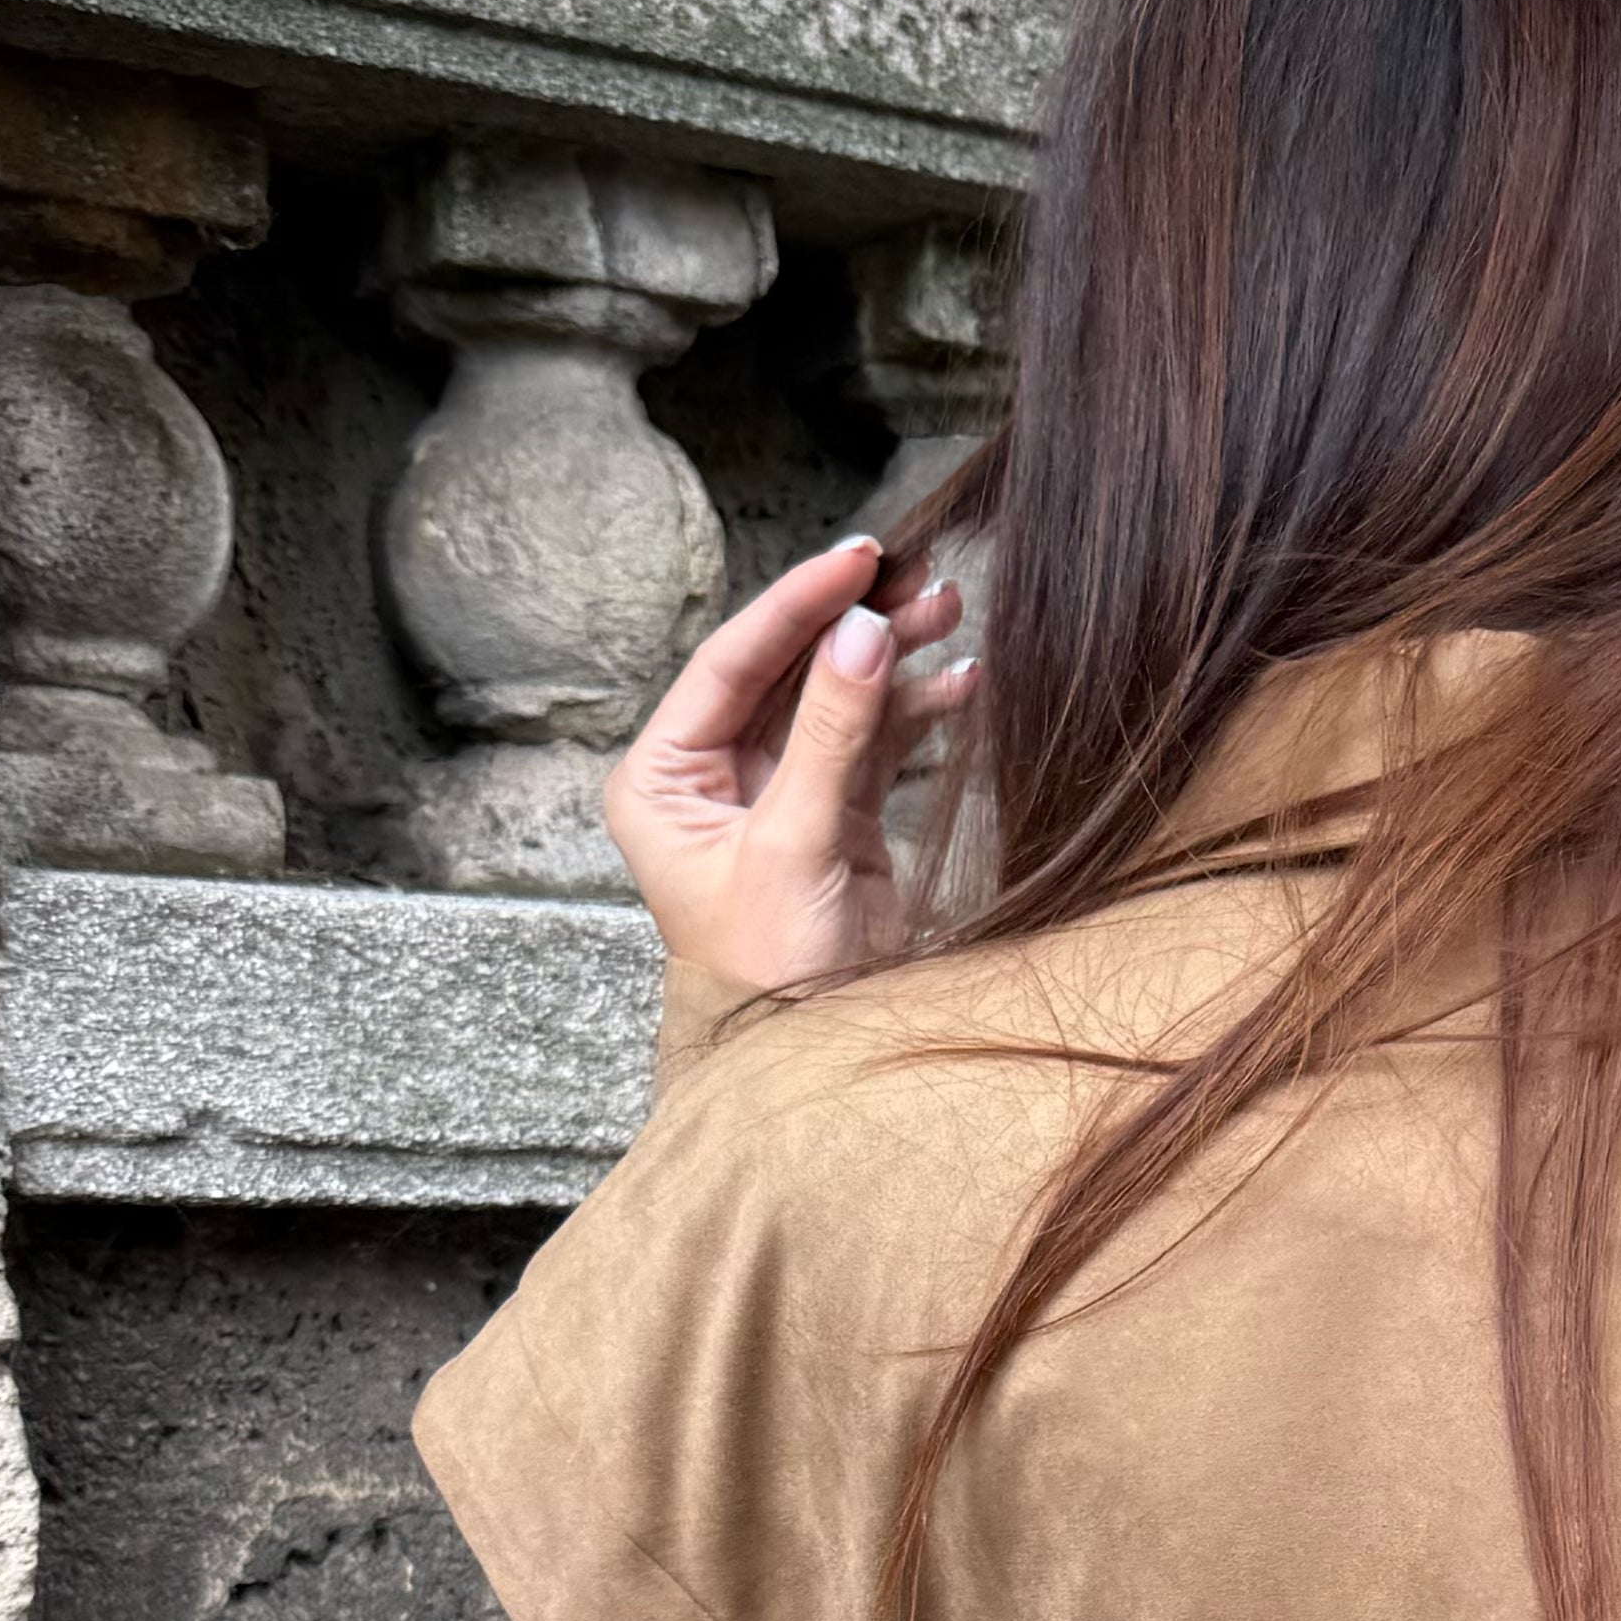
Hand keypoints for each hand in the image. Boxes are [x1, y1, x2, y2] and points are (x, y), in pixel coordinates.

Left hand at [597, 534, 976, 989]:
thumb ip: (831, 735)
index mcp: (662, 778)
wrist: (811, 1061)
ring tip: (950, 609)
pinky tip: (958, 680)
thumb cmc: (770, 972)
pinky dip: (914, 712)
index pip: (731, 664)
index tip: (856, 559)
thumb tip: (860, 631)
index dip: (796, 607)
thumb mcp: (795, 845)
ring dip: (891, 657)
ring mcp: (775, 794)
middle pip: (786, 672)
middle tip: (918, 575)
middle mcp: (710, 776)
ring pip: (834, 699)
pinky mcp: (831, 818)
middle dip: (853, 623)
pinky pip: (872, 744)